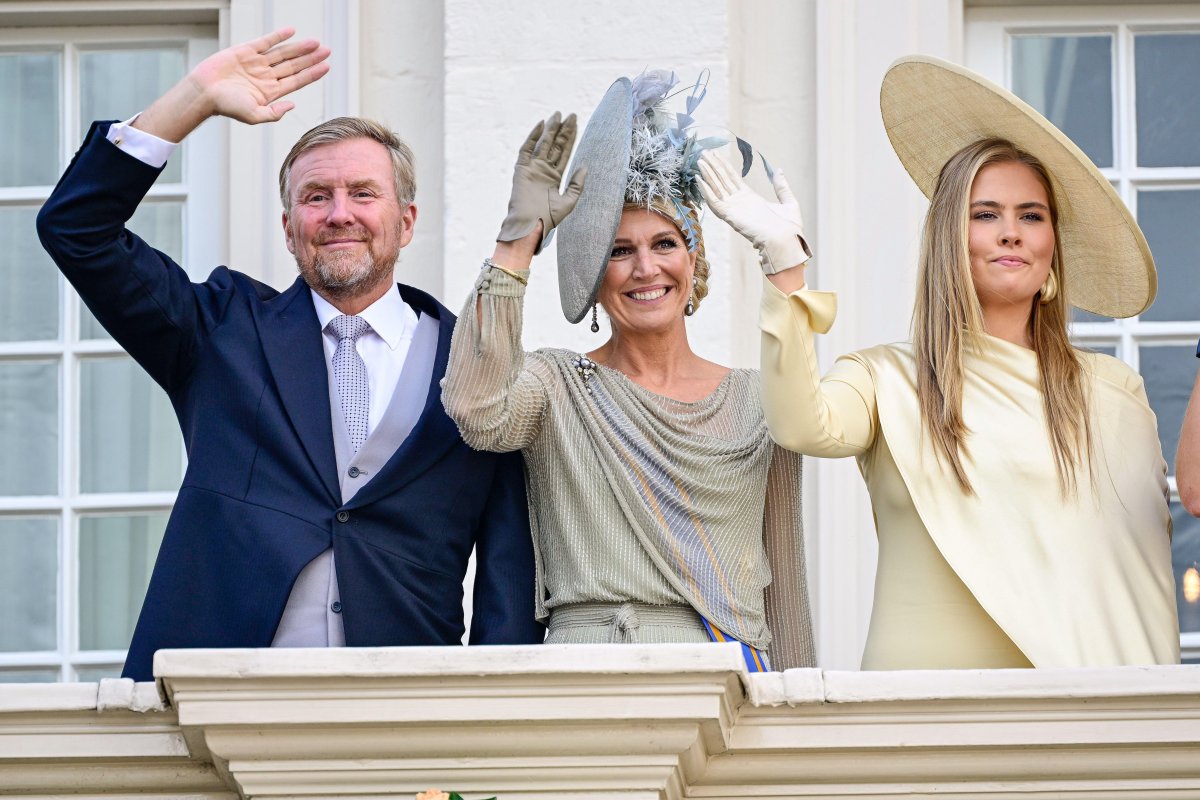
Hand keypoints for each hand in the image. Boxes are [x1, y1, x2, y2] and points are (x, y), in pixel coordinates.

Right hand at [133, 27, 329, 141]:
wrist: (204, 91)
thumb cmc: (226, 106)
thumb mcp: (254, 116)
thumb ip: (274, 113)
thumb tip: (293, 105)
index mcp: (271, 92)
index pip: (297, 81)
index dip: (312, 74)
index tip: (326, 67)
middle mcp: (266, 76)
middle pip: (294, 65)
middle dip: (311, 58)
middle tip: (328, 51)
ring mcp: (257, 63)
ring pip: (283, 53)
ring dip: (300, 48)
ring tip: (316, 43)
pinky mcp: (246, 51)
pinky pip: (266, 42)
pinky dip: (278, 36)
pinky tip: (292, 32)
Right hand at [497, 112, 587, 255]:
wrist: (530, 226)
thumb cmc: (549, 218)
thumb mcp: (569, 201)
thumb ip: (577, 184)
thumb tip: (585, 167)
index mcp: (555, 177)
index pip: (564, 153)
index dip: (570, 139)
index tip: (575, 124)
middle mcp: (544, 170)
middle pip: (555, 146)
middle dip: (562, 131)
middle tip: (571, 115)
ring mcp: (532, 169)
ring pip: (543, 144)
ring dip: (550, 130)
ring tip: (558, 115)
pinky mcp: (521, 169)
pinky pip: (526, 149)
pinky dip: (533, 137)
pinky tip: (541, 125)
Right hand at [698, 153, 811, 274]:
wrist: (786, 241)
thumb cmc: (789, 228)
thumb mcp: (788, 201)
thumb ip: (781, 186)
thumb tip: (779, 171)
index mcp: (750, 198)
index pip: (732, 179)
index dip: (724, 166)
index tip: (716, 154)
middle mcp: (739, 202)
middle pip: (722, 180)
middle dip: (713, 166)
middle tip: (703, 152)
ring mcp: (734, 208)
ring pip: (717, 188)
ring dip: (707, 174)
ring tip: (700, 161)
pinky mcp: (730, 215)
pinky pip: (715, 201)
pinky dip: (706, 191)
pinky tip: (700, 179)